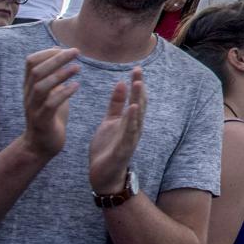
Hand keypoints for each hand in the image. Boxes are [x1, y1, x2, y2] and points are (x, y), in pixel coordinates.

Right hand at [20, 47, 80, 158]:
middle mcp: (29, 95)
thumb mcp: (51, 91)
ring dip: (60, 75)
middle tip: (76, 52)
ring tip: (78, 67)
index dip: (47, 53)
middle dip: (57, 59)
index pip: (30, 63)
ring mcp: (34, 108)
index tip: (65, 48)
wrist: (41, 144)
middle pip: (37, 71)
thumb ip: (53, 73)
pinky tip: (76, 86)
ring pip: (41, 87)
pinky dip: (64, 93)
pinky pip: (50, 105)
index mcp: (30, 86)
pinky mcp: (42, 121)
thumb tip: (59, 51)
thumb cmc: (49, 115)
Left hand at [89, 66, 145, 191]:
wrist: (104, 176)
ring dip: (137, 100)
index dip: (137, 83)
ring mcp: (131, 137)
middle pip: (139, 104)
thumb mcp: (110, 122)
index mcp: (130, 120)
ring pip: (136, 116)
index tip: (136, 68)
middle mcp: (134, 127)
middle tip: (138, 70)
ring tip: (137, 84)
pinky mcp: (124, 148)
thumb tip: (121, 83)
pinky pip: (129, 132)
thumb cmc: (108, 148)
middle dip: (139, 87)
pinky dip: (132, 119)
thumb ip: (116, 105)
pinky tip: (132, 108)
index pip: (136, 98)